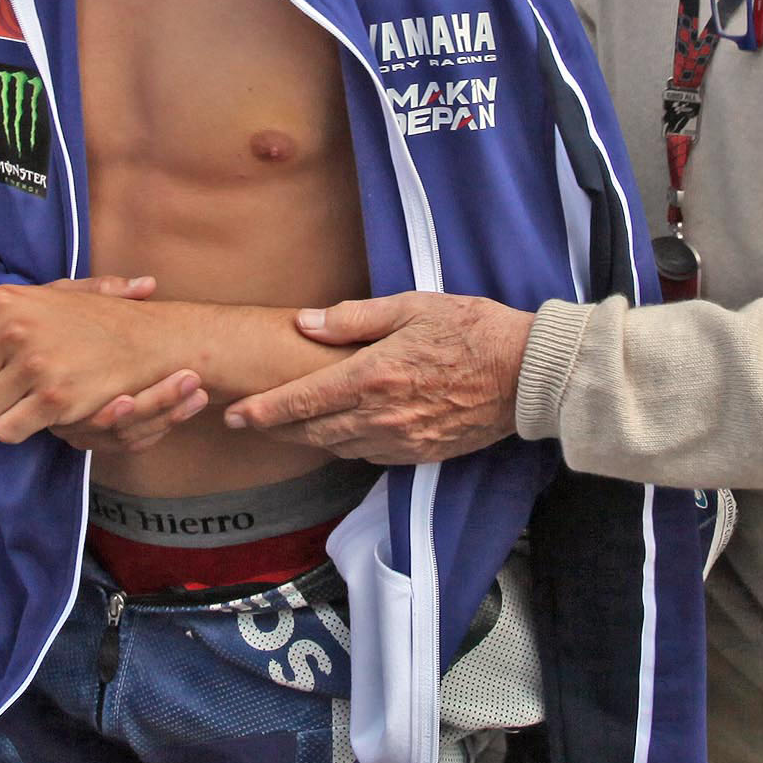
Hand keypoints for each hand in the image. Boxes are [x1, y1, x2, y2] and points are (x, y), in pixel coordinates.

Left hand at [0, 279, 203, 445]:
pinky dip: (17, 429)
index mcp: (0, 301)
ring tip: (20, 401)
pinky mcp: (54, 399)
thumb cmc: (85, 322)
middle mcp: (12, 329)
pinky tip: (37, 414)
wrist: (145, 340)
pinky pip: (6, 431)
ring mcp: (34, 364)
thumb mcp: (27, 305)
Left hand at [220, 294, 530, 465]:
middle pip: (311, 431)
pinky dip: (346, 446)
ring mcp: (401, 440)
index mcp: (373, 376)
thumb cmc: (473, 330)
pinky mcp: (421, 454)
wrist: (526, 374)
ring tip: (287, 427)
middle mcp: (381, 416)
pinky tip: (339, 434)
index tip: (236, 414)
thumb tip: (305, 323)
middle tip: (248, 422)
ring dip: (308, 439)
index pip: (302, 400)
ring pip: (337, 447)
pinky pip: (369, 456)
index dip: (264, 410)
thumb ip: (353, 318)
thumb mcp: (412, 307)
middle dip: (275, 428)